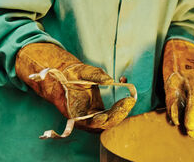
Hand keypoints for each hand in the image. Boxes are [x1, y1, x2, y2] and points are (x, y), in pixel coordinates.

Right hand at [16, 43, 134, 131]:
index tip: (111, 111)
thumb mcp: (82, 70)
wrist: (64, 76)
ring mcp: (92, 115)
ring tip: (129, 99)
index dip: (102, 120)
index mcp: (75, 112)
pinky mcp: (98, 110)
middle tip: (129, 101)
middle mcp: (85, 117)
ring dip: (121, 111)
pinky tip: (126, 92)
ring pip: (110, 120)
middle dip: (118, 114)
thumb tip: (110, 80)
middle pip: (104, 124)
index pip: (91, 123)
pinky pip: (112, 112)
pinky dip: (120, 105)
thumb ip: (95, 75)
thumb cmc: (71, 74)